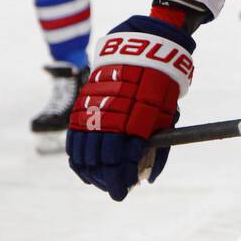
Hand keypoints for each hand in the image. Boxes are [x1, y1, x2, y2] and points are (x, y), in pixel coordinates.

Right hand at [67, 15, 193, 200]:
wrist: (142, 50)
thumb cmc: (159, 87)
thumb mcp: (166, 116)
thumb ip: (157, 147)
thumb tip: (150, 178)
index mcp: (135, 120)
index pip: (122, 161)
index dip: (122, 180)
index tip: (125, 190)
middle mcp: (111, 117)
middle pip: (101, 161)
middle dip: (108, 181)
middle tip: (115, 190)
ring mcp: (93, 112)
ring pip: (84, 153)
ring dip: (92, 172)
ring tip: (100, 181)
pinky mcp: (82, 107)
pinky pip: (74, 139)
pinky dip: (77, 157)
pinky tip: (84, 168)